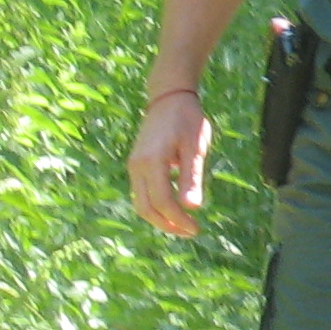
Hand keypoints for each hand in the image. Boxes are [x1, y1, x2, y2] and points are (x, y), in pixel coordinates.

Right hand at [128, 91, 214, 237]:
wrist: (169, 97)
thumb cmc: (187, 119)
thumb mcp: (195, 147)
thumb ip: (191, 177)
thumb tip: (192, 208)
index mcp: (152, 161)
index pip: (163, 202)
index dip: (179, 220)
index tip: (196, 229)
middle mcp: (137, 166)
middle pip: (146, 208)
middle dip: (167, 225)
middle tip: (191, 232)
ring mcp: (134, 165)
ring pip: (141, 203)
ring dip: (160, 218)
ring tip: (183, 225)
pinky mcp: (137, 164)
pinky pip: (142, 193)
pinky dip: (156, 206)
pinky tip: (175, 209)